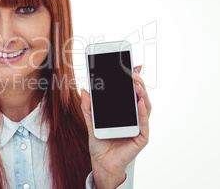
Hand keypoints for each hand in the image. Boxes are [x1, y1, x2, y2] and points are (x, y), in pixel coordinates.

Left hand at [80, 65, 151, 188]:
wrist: (101, 163)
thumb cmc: (100, 143)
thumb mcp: (90, 122)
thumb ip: (88, 107)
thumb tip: (83, 89)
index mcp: (125, 112)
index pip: (131, 92)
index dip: (134, 79)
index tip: (132, 66)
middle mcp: (134, 117)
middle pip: (140, 96)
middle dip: (138, 82)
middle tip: (132, 72)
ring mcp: (139, 126)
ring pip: (145, 106)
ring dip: (142, 94)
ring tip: (136, 83)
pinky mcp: (141, 137)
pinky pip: (144, 123)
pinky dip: (142, 112)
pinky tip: (139, 102)